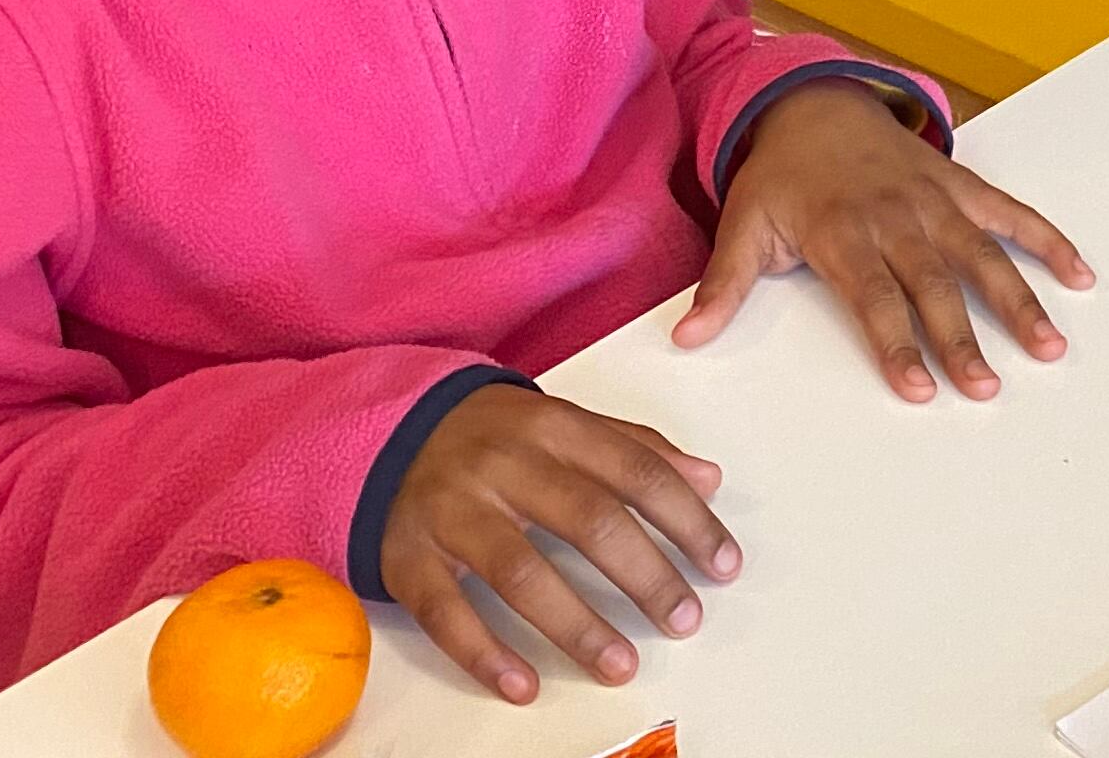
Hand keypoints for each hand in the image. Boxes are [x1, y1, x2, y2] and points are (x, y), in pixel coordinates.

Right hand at [377, 383, 737, 702]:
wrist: (386, 431)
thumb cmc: (494, 435)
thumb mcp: (563, 422)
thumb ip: (634, 448)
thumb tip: (709, 480)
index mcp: (552, 427)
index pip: (635, 471)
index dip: (686, 519)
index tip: (723, 564)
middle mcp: (504, 465)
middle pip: (588, 520)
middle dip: (645, 576)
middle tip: (685, 619)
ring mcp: (452, 512)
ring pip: (520, 571)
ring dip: (577, 626)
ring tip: (622, 665)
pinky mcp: (408, 556)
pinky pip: (445, 612)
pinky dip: (486, 654)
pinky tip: (524, 685)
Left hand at [674, 78, 1093, 400]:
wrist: (813, 103)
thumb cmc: (781, 177)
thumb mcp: (743, 225)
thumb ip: (723, 286)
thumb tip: (687, 341)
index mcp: (843, 232)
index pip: (874, 297)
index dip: (897, 343)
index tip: (919, 388)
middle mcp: (895, 217)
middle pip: (934, 284)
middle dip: (962, 337)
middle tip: (987, 387)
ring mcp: (934, 199)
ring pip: (981, 253)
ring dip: (1018, 299)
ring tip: (1048, 345)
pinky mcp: (959, 184)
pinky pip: (1010, 211)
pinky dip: (1047, 239)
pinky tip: (1079, 273)